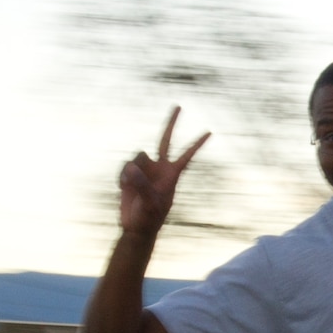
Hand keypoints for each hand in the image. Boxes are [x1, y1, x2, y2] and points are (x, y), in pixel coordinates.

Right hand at [118, 107, 209, 235]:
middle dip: (172, 123)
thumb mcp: (149, 204)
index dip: (197, 144)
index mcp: (171, 175)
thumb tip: (132, 167)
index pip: (186, 156)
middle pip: (166, 140)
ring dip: (132, 170)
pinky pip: (125, 166)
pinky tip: (123, 188)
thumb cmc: (149, 219)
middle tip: (179, 106)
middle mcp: (159, 168)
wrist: (135, 227)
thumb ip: (142, 185)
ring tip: (129, 186)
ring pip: (138, 155)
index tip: (209, 133)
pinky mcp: (131, 172)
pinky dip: (122, 176)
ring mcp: (145, 169)